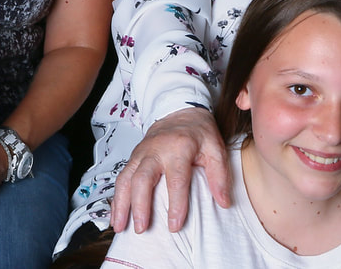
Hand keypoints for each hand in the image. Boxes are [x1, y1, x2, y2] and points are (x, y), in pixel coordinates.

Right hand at [112, 107, 229, 233]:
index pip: (177, 179)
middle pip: (143, 179)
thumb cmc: (198, 132)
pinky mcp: (133, 157)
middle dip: (140, 205)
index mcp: (179, 147)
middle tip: (141, 229)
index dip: (176, 204)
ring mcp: (141, 153)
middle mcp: (156, 150)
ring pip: (126, 178)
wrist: (180, 111)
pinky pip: (121, 178)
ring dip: (121, 204)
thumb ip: (220, 175)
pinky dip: (116, 198)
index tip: (174, 226)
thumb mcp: (216, 148)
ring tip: (121, 227)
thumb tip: (224, 202)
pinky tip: (117, 216)